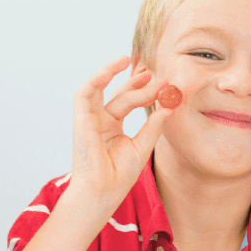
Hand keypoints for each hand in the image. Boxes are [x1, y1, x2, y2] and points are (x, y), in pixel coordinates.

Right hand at [69, 56, 171, 202]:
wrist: (103, 191)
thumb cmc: (118, 176)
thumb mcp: (142, 147)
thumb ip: (153, 127)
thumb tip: (169, 107)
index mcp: (113, 127)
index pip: (128, 101)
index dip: (144, 89)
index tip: (163, 83)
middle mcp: (101, 120)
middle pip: (119, 94)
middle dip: (135, 81)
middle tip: (154, 73)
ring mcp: (90, 119)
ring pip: (101, 89)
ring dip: (111, 72)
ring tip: (127, 59)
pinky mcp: (81, 119)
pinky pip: (84, 93)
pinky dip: (96, 79)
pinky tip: (111, 69)